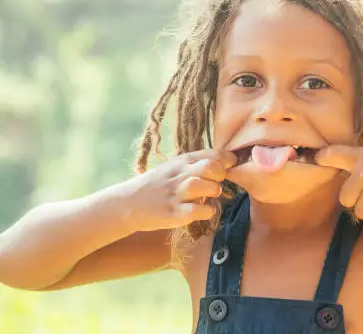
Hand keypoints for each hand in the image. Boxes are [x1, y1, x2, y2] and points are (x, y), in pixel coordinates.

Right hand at [113, 149, 236, 231]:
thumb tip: (223, 163)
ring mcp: (175, 194)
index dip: (227, 159)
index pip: (212, 154)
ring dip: (213, 190)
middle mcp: (178, 175)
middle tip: (219, 181)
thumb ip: (195, 164)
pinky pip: (196, 211)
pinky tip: (206, 211)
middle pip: (209, 167)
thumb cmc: (155, 185)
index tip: (232, 165)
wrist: (126, 204)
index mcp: (181, 162)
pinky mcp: (172, 214)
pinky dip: (206, 211)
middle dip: (221, 174)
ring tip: (211, 194)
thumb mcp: (173, 167)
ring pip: (202, 185)